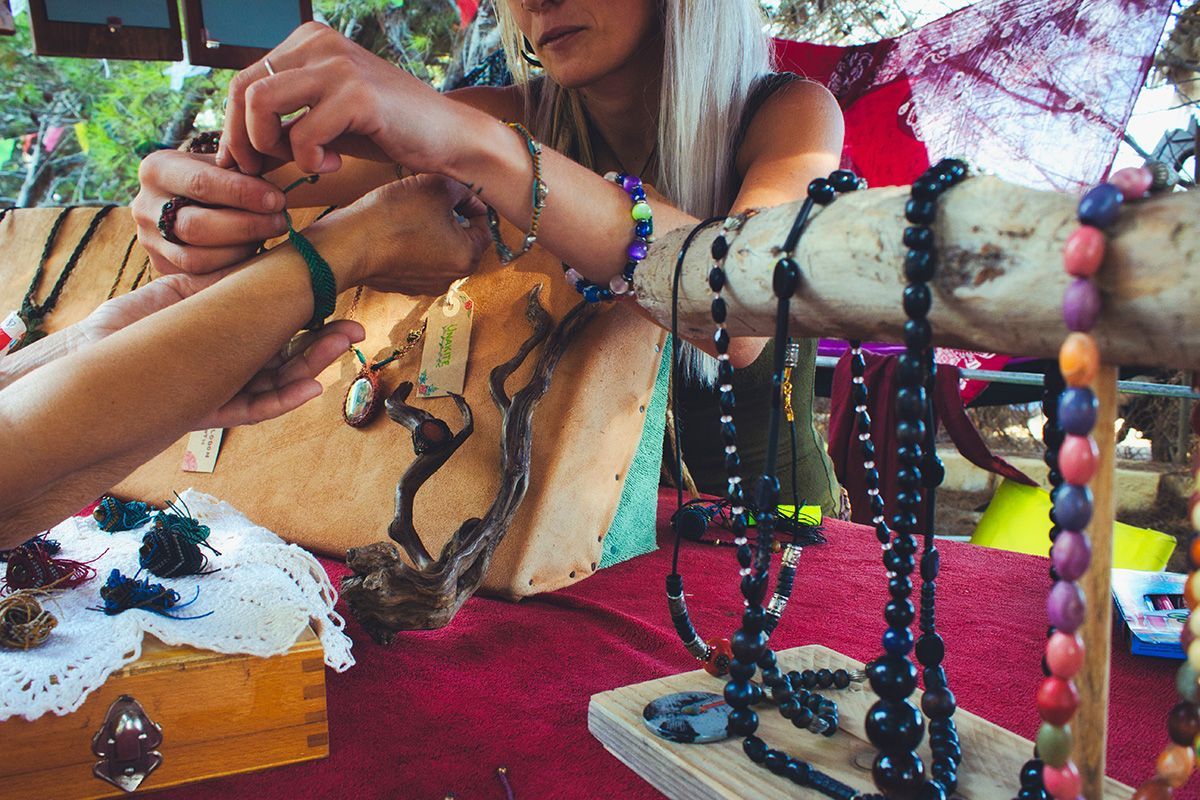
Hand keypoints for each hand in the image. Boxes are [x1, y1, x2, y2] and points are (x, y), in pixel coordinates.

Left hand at [80, 273, 364, 427]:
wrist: (77, 370)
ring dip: (312, 368)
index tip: (338, 306)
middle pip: (286, 357)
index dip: (310, 319)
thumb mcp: (173, 298)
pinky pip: (253, 407)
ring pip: (277, 382)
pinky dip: (282, 400)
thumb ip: (214, 291)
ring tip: (342, 347)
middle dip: (323, 345)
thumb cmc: (118, 334)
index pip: (276, 327)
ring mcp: (220, 389)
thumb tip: (257, 270)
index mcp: (222, 336)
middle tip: (355, 331)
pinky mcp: (208, 412)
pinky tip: (311, 388)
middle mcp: (227, 364)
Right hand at [131, 149, 287, 274]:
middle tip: (281, 221)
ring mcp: (149, 239)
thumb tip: (271, 194)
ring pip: (196, 258)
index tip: (277, 200)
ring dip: (241, 249)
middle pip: (196, 225)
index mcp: (156, 169)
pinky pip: (198, 275)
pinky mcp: (161, 264)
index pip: (201, 183)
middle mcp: (144, 205)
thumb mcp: (221, 163)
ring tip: (270, 235)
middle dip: (246, 226)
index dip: (242, 194)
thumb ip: (240, 169)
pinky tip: (254, 253)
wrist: (188, 197)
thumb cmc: (216, 176)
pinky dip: (231, 266)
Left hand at [218, 22, 471, 177]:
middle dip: (243, 140)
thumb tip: (234, 151)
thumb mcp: (326, 119)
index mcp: (309, 40)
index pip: (244, 80)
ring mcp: (339, 66)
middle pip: (243, 89)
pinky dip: (310, 159)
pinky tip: (334, 164)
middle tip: (265, 170)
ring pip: (260, 103)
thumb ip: (285, 121)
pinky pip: (303, 133)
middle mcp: (320, 42)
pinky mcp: (358, 95)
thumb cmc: (387, 130)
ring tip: (305, 161)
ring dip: (270, 144)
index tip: (250, 162)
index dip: (235, 128)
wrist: (449, 137)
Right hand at [308, 173, 489, 296]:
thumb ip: (463, 188)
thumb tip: (468, 193)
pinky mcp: (402, 283)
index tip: (456, 189)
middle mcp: (450, 278)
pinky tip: (396, 226)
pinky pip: (416, 258)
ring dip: (430, 227)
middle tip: (431, 196)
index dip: (472, 202)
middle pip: (462, 238)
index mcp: (467, 258)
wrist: (348, 245)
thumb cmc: (393, 217)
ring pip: (437, 247)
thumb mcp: (437, 186)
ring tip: (411, 209)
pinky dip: (410, 242)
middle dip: (450, 215)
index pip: (484, 225)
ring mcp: (425, 284)